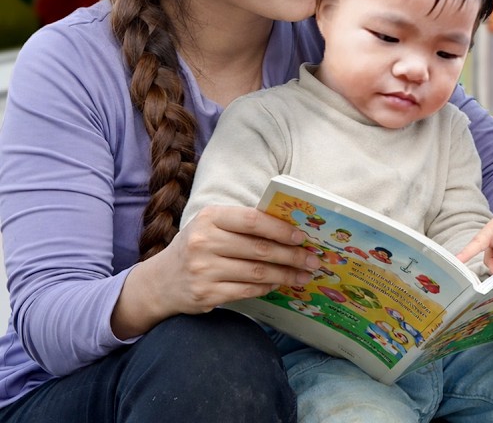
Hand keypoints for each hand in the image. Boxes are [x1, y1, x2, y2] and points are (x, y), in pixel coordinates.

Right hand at [144, 206, 319, 316]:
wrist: (159, 282)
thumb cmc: (197, 248)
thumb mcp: (212, 227)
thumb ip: (243, 225)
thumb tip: (291, 230)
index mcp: (209, 218)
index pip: (252, 220)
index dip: (280, 229)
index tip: (302, 237)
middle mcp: (203, 242)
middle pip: (259, 249)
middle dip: (292, 256)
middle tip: (313, 261)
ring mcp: (203, 270)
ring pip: (257, 272)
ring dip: (286, 275)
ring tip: (303, 275)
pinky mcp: (205, 294)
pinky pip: (246, 290)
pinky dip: (267, 287)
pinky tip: (278, 284)